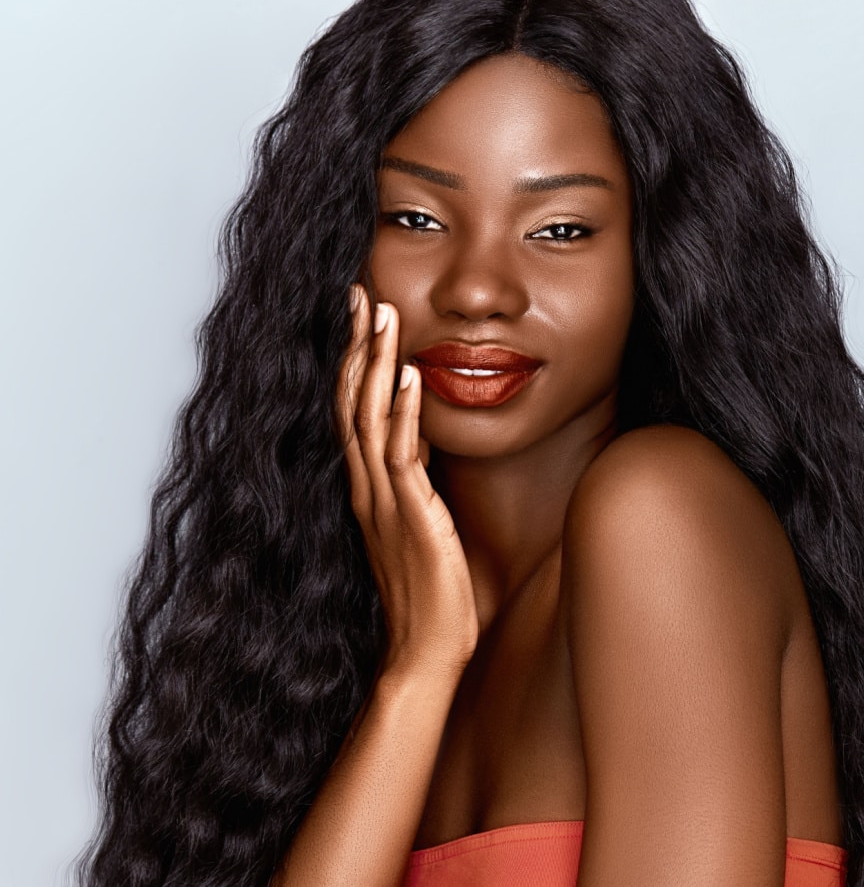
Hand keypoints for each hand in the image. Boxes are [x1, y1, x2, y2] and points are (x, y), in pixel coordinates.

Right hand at [338, 284, 477, 676]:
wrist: (425, 653)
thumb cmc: (429, 598)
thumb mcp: (418, 530)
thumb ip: (413, 491)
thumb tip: (420, 453)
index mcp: (368, 490)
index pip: (353, 411)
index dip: (353, 361)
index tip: (357, 316)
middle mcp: (368, 489)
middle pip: (352, 402)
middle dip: (355, 345)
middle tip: (359, 292)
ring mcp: (384, 501)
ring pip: (371, 418)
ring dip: (377, 363)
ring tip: (383, 312)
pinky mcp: (411, 517)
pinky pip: (403, 456)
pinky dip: (406, 412)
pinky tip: (411, 375)